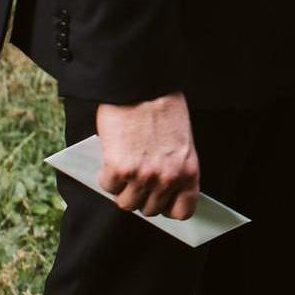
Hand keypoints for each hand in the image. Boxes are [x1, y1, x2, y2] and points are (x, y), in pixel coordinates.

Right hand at [96, 91, 198, 219]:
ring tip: (124, 167)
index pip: (183, 210)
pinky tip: (112, 156)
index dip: (169, 207)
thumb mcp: (180, 140)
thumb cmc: (162, 106)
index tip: (162, 201)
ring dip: (123, 188)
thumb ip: (174, 166)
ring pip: (126, 203)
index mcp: (188, 170)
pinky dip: (106, 175)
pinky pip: (108, 186)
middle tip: (137, 176)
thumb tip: (161, 190)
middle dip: (142, 195)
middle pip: (149, 209)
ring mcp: (143, 176)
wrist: (141, 84)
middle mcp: (167, 178)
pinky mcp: (119, 169)